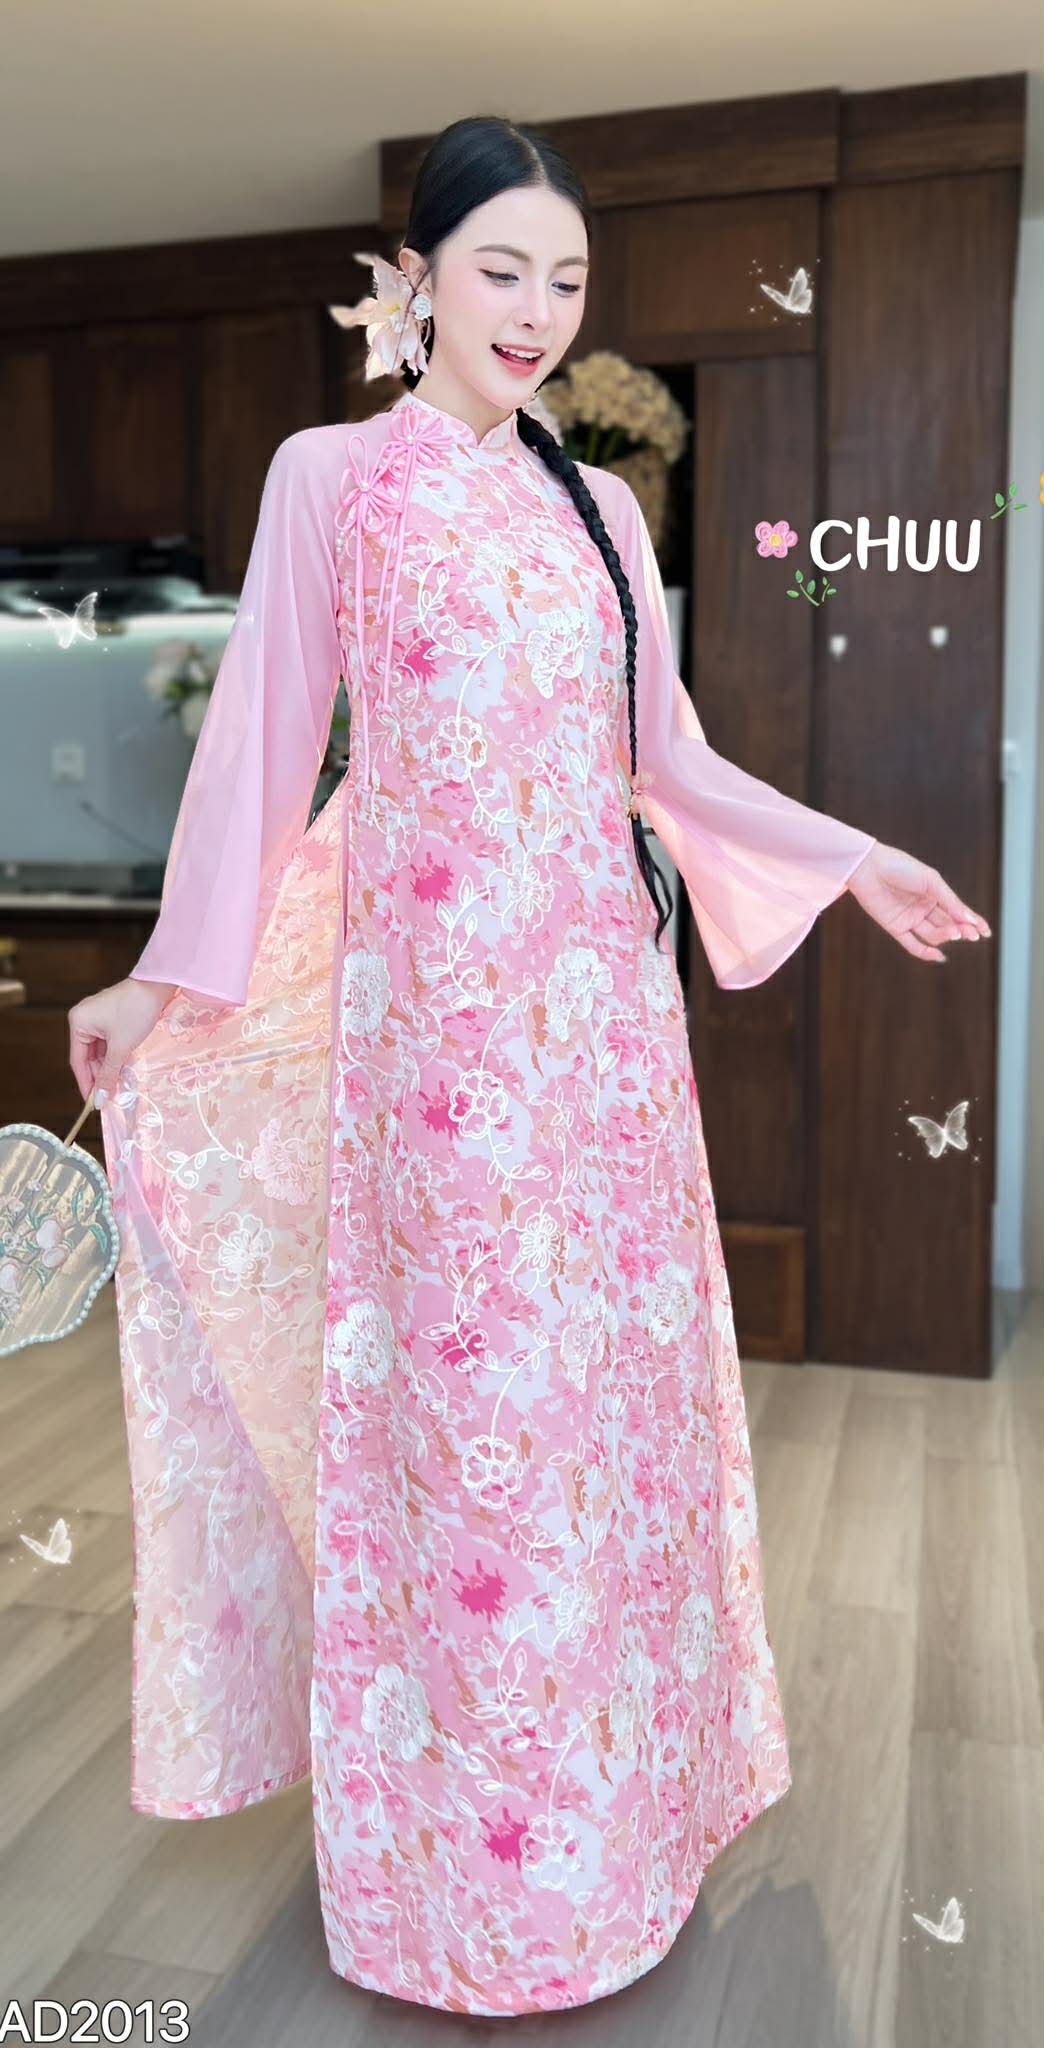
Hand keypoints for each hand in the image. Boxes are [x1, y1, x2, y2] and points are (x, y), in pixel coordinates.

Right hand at [68, 977, 177, 1101]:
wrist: (157, 986)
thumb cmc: (136, 1011)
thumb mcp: (121, 1046)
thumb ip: (109, 1073)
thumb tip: (101, 1098)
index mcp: (78, 1022)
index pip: (77, 1060)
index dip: (85, 1083)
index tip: (92, 1103)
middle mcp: (83, 1019)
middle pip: (87, 1057)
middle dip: (99, 1076)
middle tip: (108, 1097)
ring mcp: (97, 1018)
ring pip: (99, 1052)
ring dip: (108, 1068)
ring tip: (117, 1087)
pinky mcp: (111, 1018)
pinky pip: (108, 1043)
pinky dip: (114, 1057)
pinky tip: (122, 1071)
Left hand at [845, 843, 990, 962]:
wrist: (869, 866)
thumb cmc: (901, 867)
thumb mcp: (931, 882)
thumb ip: (950, 901)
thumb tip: (970, 920)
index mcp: (935, 893)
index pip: (957, 911)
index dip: (972, 922)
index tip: (985, 931)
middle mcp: (923, 907)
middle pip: (947, 924)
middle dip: (961, 930)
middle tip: (971, 934)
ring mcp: (910, 918)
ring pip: (933, 934)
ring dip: (946, 935)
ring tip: (956, 932)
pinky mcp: (895, 927)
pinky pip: (912, 944)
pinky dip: (925, 952)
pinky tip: (939, 956)